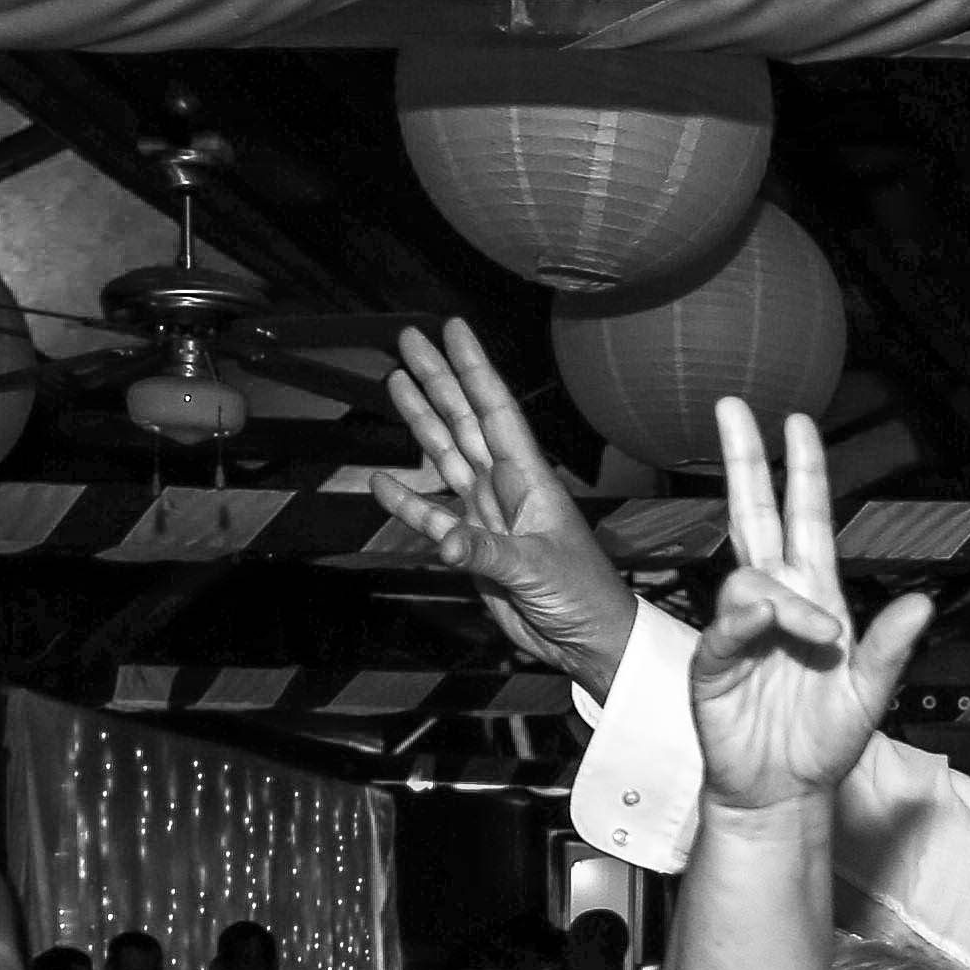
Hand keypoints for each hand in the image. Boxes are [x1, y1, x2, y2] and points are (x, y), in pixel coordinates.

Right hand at [368, 319, 638, 678]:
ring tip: (395, 381)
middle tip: (409, 338)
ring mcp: (487, 515)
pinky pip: (433, 517)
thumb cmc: (584, 597)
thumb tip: (445, 539)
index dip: (474, 368)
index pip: (496, 411)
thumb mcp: (537, 570)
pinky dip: (408, 501)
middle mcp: (505, 488)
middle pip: (464, 421)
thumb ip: (487, 553)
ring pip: (447, 457)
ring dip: (421, 421)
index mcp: (530, 479)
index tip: (453, 328)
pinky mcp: (473, 548)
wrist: (587, 641)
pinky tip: (382, 480)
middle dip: (438, 379)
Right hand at [692, 397, 930, 809]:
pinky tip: (761, 620)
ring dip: (787, 598)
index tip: (797, 422)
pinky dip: (744, 619)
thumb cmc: (825, 740)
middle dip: (744, 461)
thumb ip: (892, 647)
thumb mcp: (872, 692)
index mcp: (816, 597)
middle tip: (731, 408)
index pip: (807, 520)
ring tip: (822, 638)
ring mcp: (743, 628)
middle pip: (755, 515)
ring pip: (750, 574)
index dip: (802, 471)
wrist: (785, 793)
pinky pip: (726, 628)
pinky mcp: (715, 663)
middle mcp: (777, 602)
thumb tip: (922, 603)